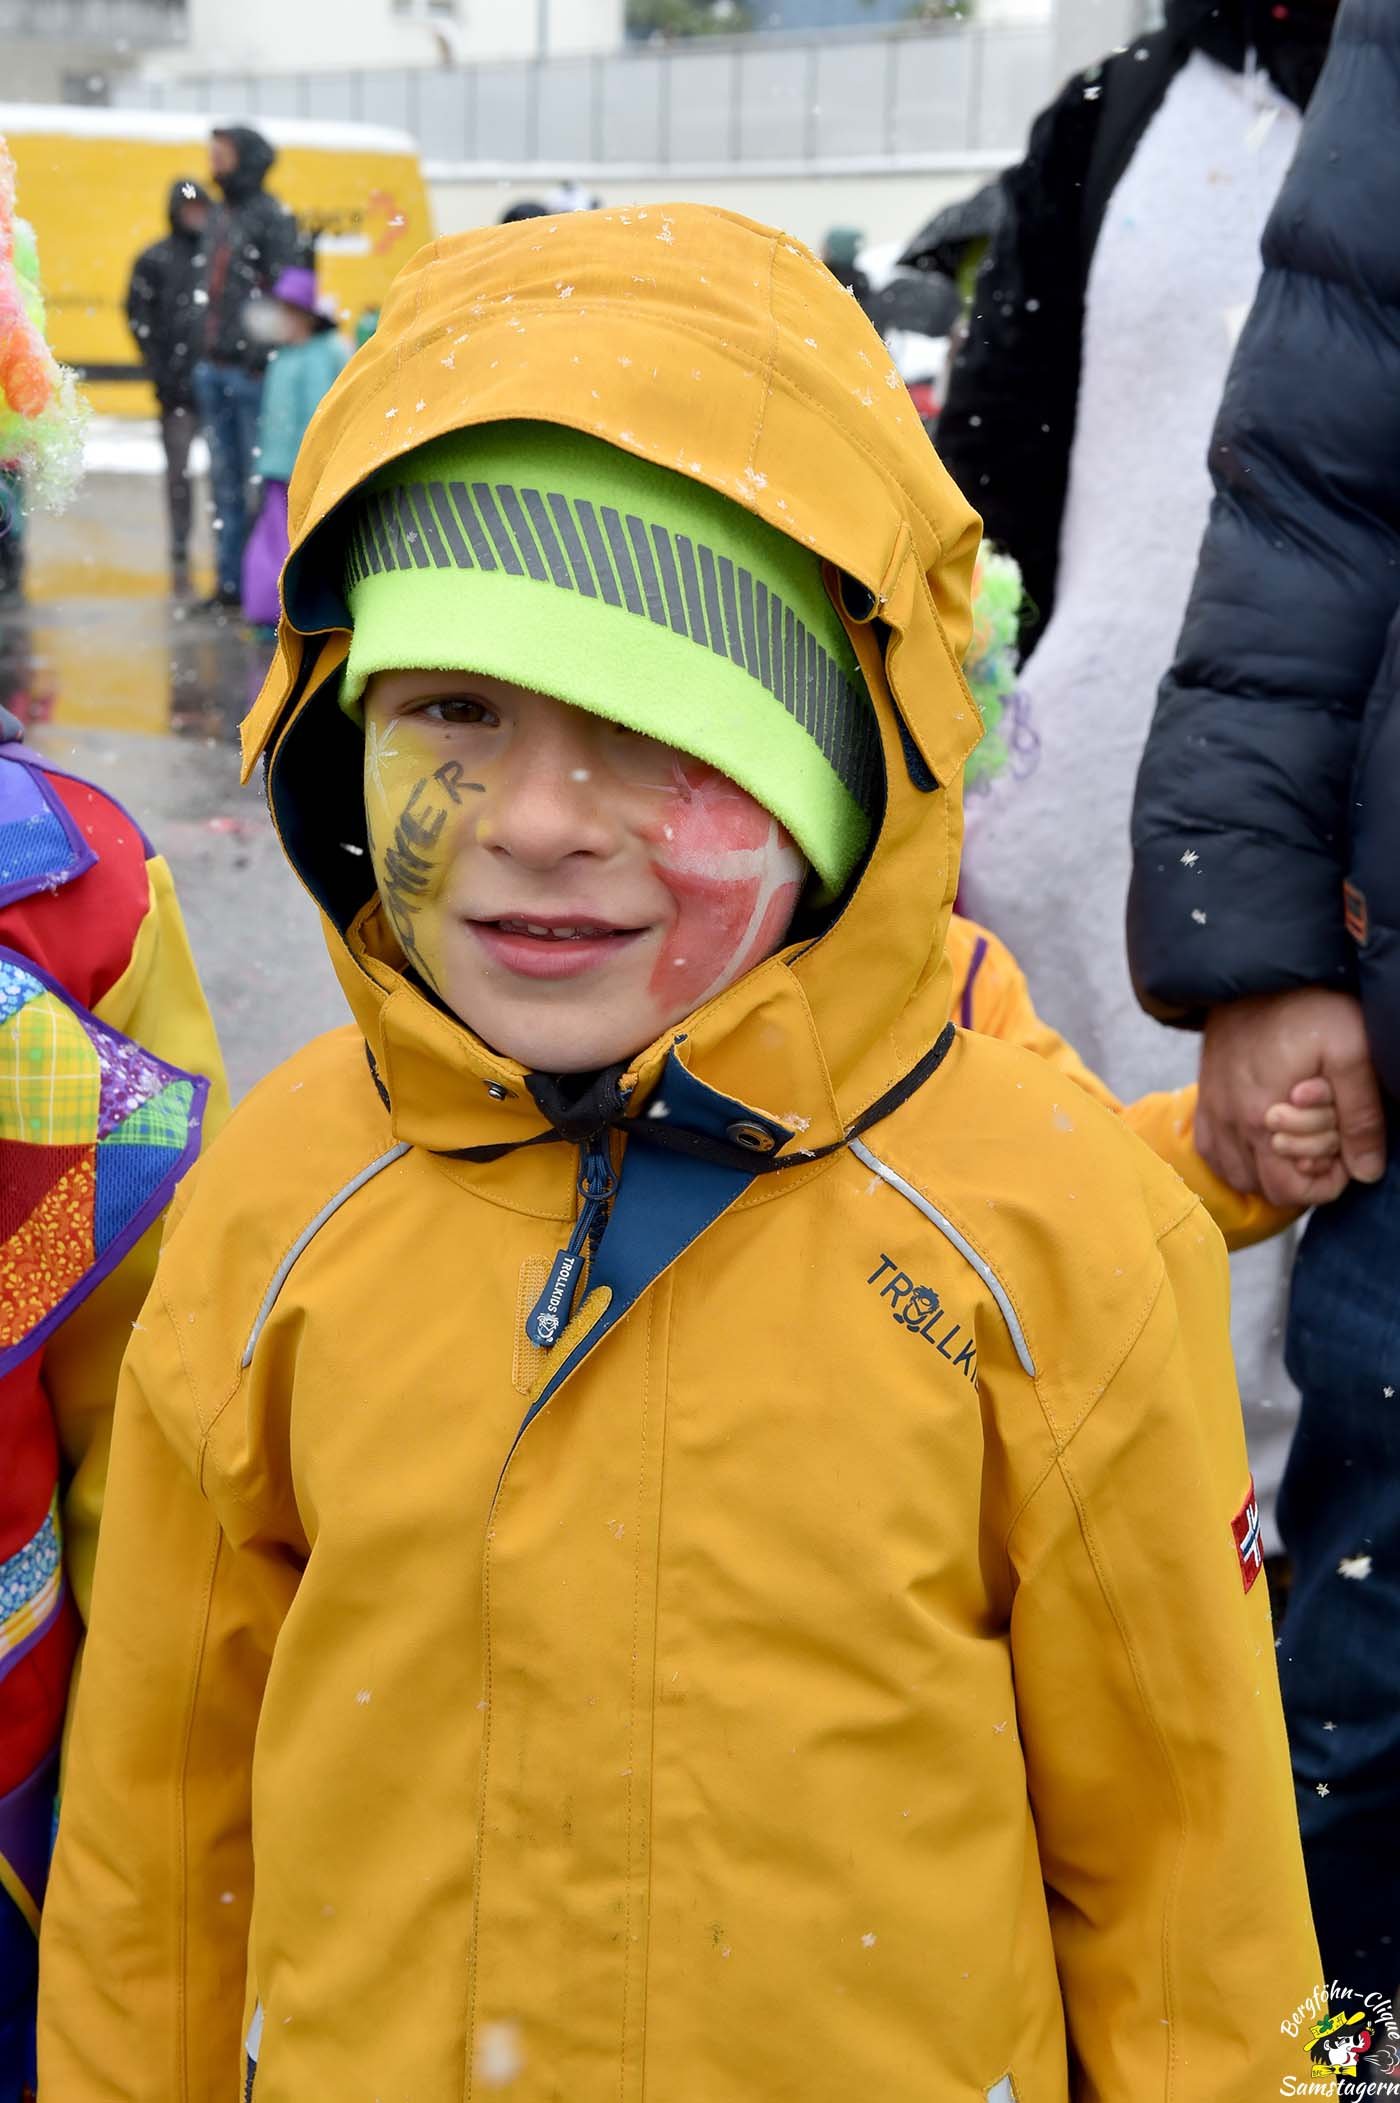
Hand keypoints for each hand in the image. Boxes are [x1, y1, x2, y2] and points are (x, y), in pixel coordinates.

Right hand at [1196, 990, 1385, 1206]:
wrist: (1257, 968)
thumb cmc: (1309, 1005)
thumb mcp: (1351, 1053)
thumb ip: (1361, 1117)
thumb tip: (1366, 1171)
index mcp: (1264, 1118)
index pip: (1291, 1191)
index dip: (1327, 1183)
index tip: (1345, 1155)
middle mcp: (1231, 1122)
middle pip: (1264, 1189)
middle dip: (1300, 1176)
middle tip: (1325, 1143)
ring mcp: (1213, 1110)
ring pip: (1236, 1175)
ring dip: (1268, 1169)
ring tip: (1297, 1141)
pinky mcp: (1204, 1095)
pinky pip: (1210, 1151)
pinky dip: (1236, 1156)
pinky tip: (1260, 1138)